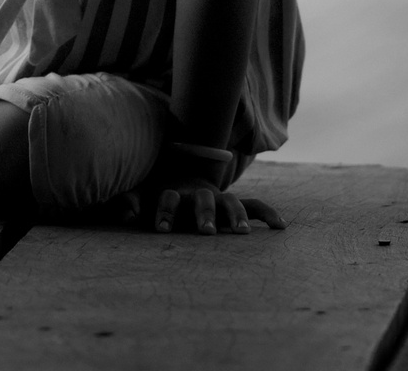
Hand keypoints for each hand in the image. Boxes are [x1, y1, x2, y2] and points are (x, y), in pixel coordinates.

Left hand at [117, 173, 285, 234]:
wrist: (179, 175)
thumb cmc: (156, 194)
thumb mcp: (141, 196)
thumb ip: (130, 202)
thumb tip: (126, 214)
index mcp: (174, 191)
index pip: (169, 197)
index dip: (166, 211)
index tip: (163, 229)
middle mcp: (198, 193)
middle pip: (204, 199)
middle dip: (205, 214)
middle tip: (205, 231)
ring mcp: (218, 198)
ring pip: (230, 202)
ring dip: (235, 215)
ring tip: (241, 233)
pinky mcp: (232, 205)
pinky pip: (254, 206)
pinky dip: (267, 214)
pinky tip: (281, 227)